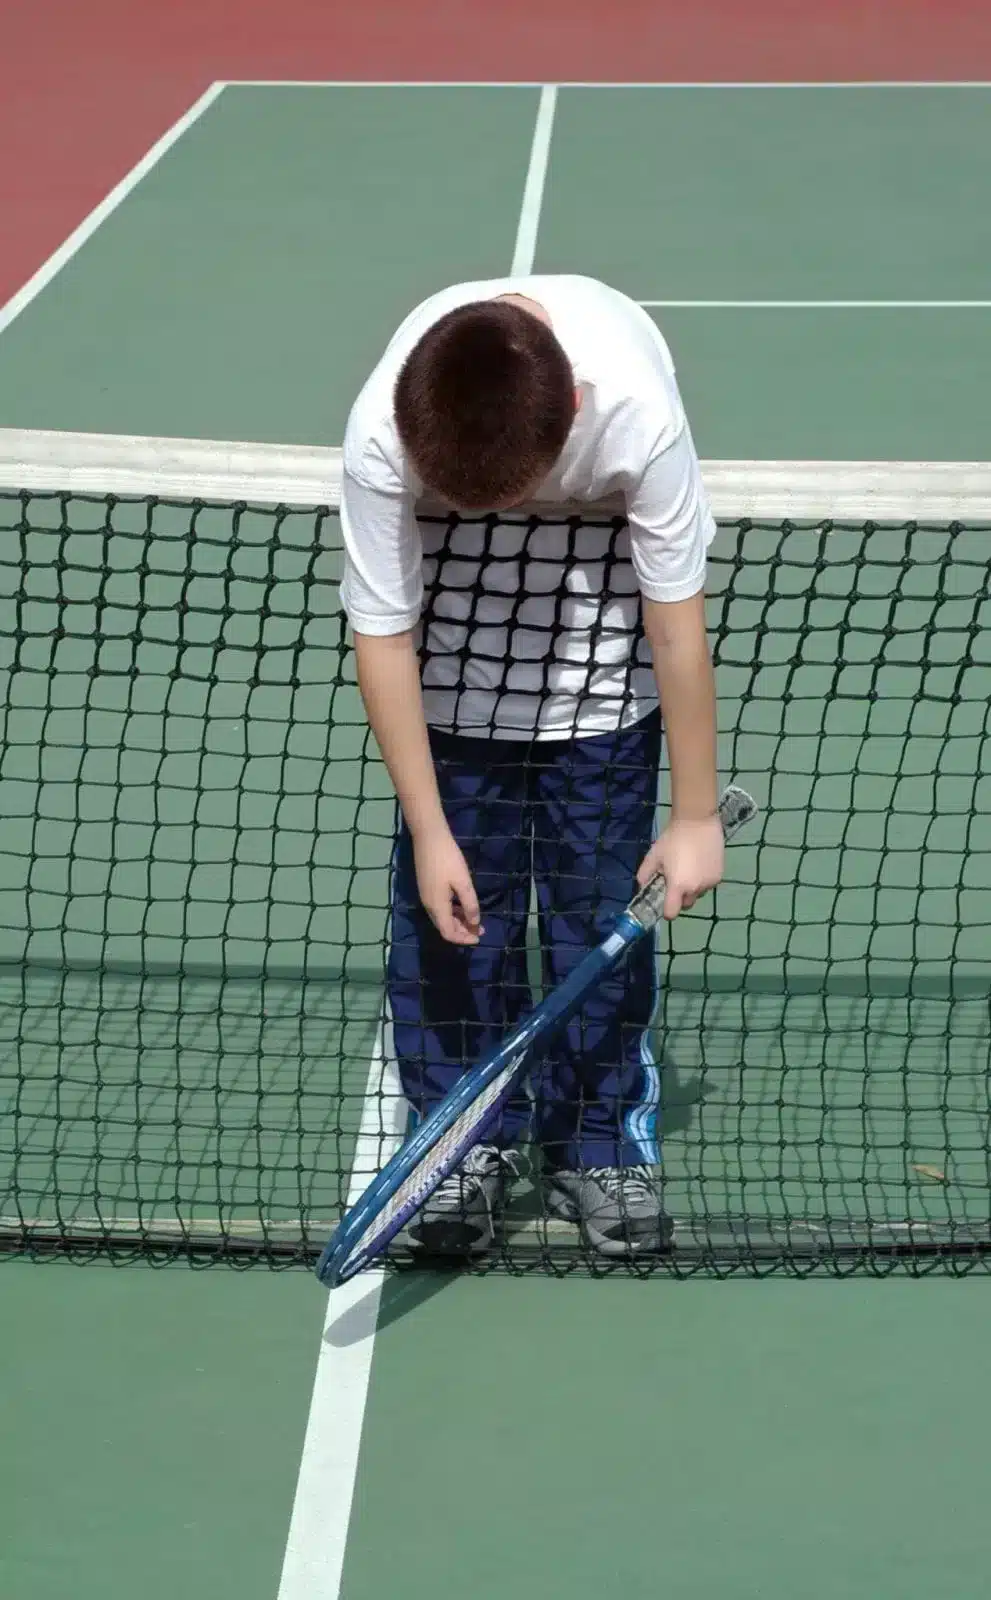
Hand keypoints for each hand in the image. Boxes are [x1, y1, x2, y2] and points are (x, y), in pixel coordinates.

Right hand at [413, 823, 482, 945]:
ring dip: (458, 921)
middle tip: (481, 929)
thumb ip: (470, 905)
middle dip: (462, 931)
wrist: (428, 837)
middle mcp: (428, 905)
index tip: (479, 937)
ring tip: (475, 919)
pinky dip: (452, 911)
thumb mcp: (463, 882)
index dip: (463, 939)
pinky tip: (463, 906)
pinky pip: (440, 907)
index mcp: (436, 906)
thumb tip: (474, 923)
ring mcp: (426, 896)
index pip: (448, 933)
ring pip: (442, 917)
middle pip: (444, 927)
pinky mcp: (427, 888)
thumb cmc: (448, 859)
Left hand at [636, 814, 724, 919]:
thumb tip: (642, 886)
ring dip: (692, 888)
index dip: (667, 911)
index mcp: (678, 886)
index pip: (672, 913)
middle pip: (686, 904)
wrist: (697, 821)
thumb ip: (645, 874)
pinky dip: (703, 880)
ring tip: (688, 869)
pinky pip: (708, 884)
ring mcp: (710, 883)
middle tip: (675, 880)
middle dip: (679, 897)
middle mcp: (696, 889)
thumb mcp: (654, 856)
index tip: (664, 900)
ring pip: (698, 894)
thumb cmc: (672, 839)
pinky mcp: (720, 876)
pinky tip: (699, 864)